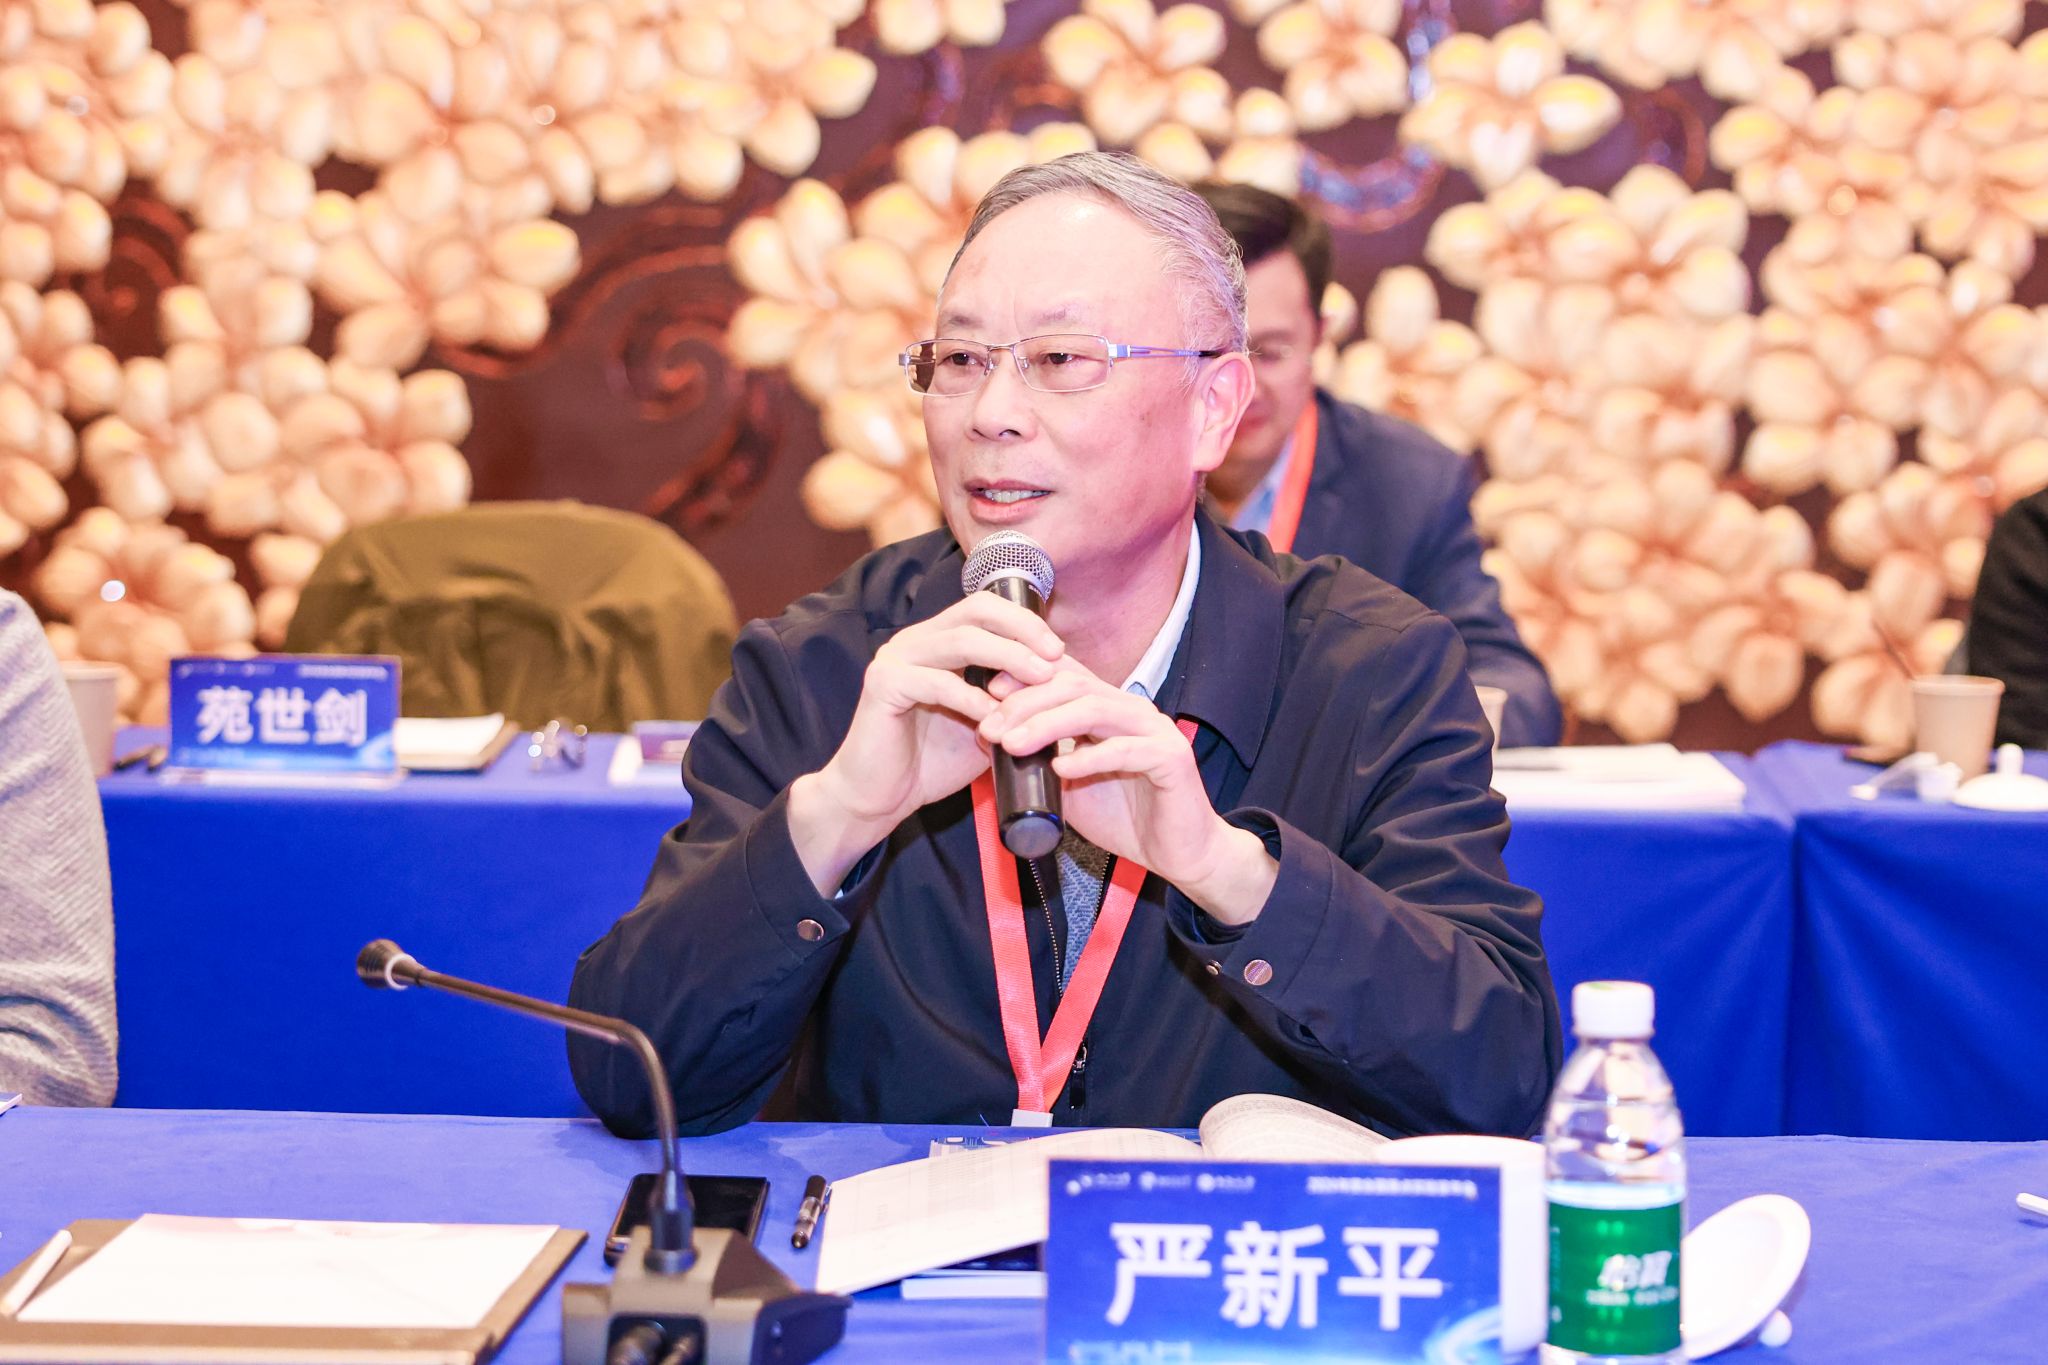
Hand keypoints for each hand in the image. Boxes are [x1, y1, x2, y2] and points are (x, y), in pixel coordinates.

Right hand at [788, 593, 1063, 893]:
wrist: (880, 798)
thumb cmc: (931, 763)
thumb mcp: (985, 726)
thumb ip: (1011, 702)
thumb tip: (1060, 689)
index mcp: (937, 642)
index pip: (985, 609)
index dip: (1024, 622)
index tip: (1058, 650)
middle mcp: (915, 640)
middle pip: (976, 611)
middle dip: (1022, 629)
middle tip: (1055, 656)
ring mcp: (895, 658)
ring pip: (961, 640)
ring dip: (1008, 657)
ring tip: (1041, 678)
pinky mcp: (882, 684)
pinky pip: (936, 683)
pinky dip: (971, 699)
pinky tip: (995, 717)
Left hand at [979, 660, 1278, 925]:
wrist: (1179, 853)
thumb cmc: (1124, 818)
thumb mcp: (1067, 787)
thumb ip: (1036, 762)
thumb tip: (986, 742)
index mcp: (1108, 709)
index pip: (1064, 675)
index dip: (1024, 676)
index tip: (984, 694)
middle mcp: (1131, 709)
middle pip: (1073, 685)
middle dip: (1026, 702)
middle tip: (991, 727)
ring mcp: (1154, 729)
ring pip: (1096, 709)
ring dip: (1049, 724)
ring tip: (1014, 744)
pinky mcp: (1171, 757)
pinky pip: (1127, 749)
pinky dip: (1090, 758)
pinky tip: (1061, 769)